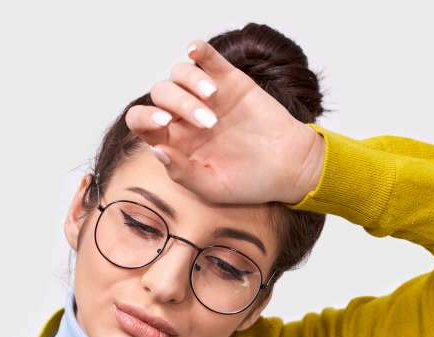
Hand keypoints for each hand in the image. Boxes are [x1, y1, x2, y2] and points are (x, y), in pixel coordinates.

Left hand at [124, 40, 324, 204]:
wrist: (291, 166)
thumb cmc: (251, 182)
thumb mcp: (214, 188)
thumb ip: (182, 173)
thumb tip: (156, 149)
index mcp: (176, 142)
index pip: (143, 122)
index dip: (144, 119)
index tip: (163, 124)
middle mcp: (186, 117)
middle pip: (160, 94)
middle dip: (178, 104)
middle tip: (208, 122)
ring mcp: (208, 97)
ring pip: (180, 74)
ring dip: (190, 82)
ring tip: (213, 98)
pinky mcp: (229, 80)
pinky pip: (207, 58)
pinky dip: (198, 50)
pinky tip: (196, 51)